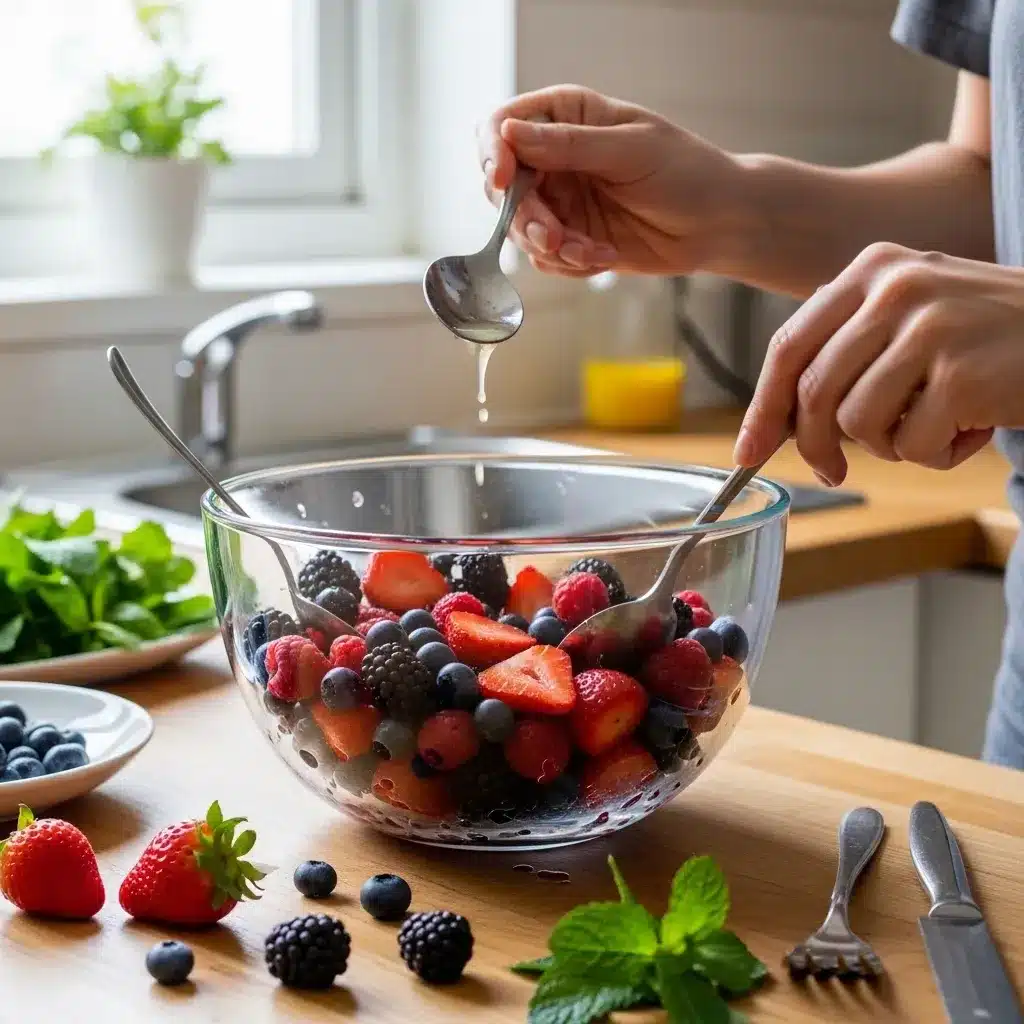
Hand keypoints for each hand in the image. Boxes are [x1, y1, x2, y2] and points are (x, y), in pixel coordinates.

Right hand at [477, 85, 739, 276]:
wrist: (718, 224)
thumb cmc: (686, 172)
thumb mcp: (630, 150)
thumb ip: (570, 145)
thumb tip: (510, 134)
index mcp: (566, 117)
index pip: (504, 126)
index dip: (494, 153)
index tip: (503, 181)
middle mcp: (555, 158)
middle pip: (505, 187)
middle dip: (525, 217)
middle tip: (554, 238)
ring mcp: (561, 201)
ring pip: (521, 229)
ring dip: (552, 247)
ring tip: (591, 252)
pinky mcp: (571, 239)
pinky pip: (545, 258)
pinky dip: (568, 263)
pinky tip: (604, 257)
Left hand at [734, 242, 1023, 482]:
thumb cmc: (989, 336)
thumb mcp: (910, 317)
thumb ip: (846, 351)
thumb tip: (777, 422)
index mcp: (870, 270)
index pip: (789, 346)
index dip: (762, 408)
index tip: (748, 452)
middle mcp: (894, 288)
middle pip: (813, 392)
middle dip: (815, 446)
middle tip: (834, 470)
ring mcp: (929, 327)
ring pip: (858, 423)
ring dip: (893, 444)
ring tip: (938, 421)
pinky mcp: (960, 373)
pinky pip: (911, 445)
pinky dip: (938, 454)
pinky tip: (973, 426)